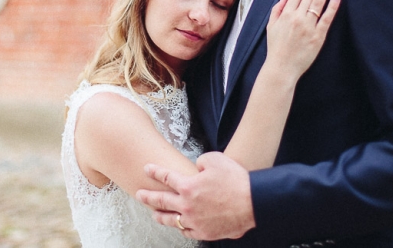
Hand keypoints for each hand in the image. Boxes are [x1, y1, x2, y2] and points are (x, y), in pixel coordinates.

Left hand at [136, 152, 255, 240]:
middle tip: (139, 195)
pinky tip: (179, 225)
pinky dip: (181, 228)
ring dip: (160, 216)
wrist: (253, 202)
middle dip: (147, 197)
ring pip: (171, 220)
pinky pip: (187, 231)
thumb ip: (200, 162)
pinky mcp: (205, 232)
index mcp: (188, 186)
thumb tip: (197, 168)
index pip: (165, 177)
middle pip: (161, 201)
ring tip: (154, 214)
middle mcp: (187, 205)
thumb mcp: (215, 159)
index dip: (154, 172)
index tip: (146, 169)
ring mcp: (195, 221)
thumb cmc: (236, 180)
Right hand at [266, 0, 339, 79]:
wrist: (282, 67)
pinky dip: (332, 7)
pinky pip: (327, 18)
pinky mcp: (318, 36)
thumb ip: (277, 10)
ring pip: (318, 3)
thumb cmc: (276, 48)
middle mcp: (297, 18)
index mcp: (286, 14)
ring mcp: (308, 26)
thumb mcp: (271, 27)